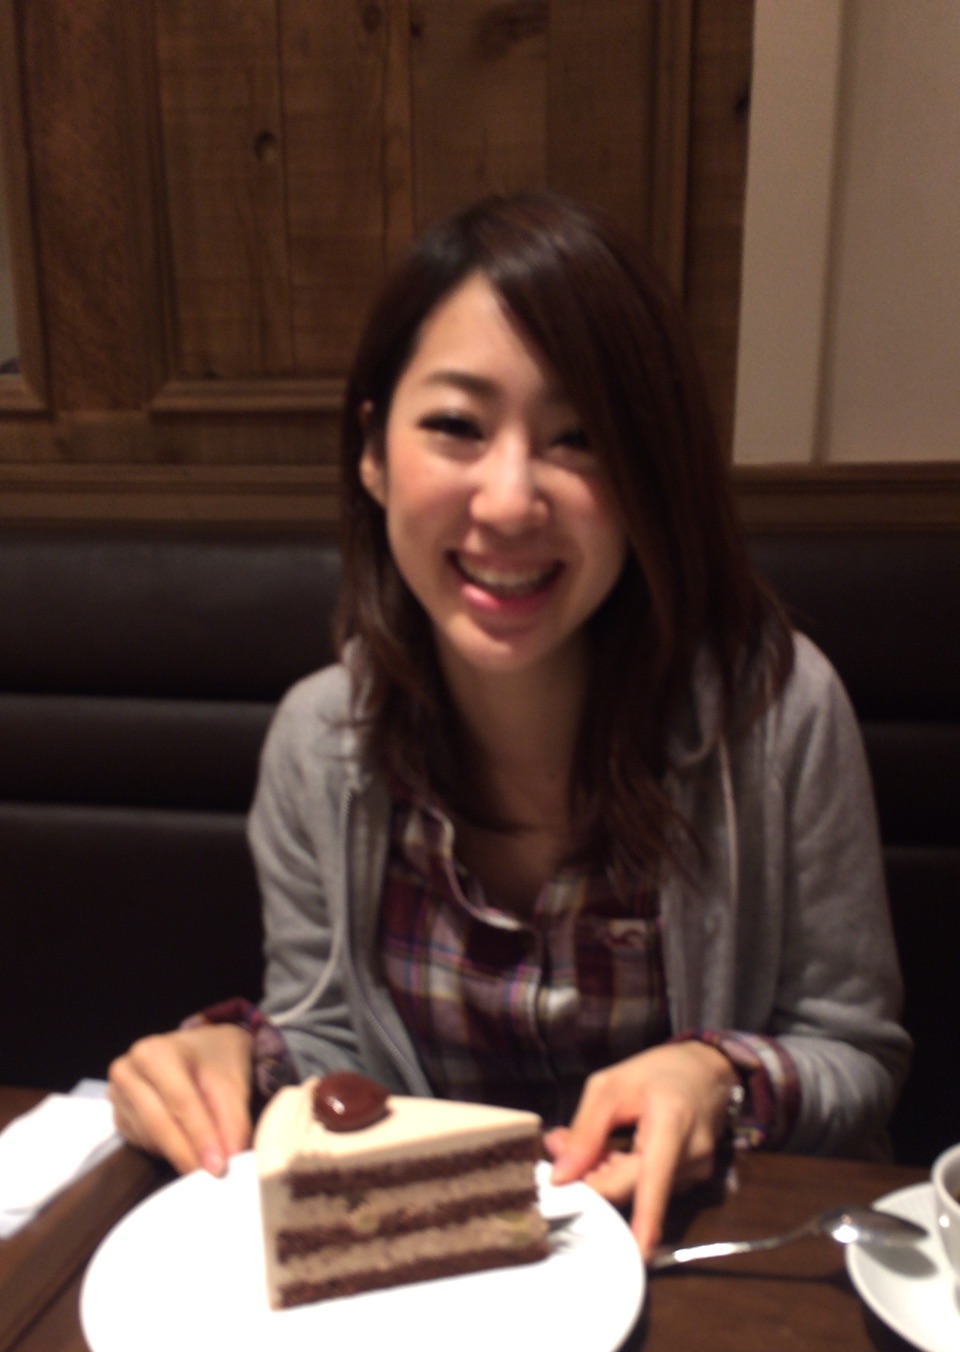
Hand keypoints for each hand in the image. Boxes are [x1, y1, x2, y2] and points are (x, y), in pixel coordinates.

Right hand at [108, 1024, 253, 1175]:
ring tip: (207, 1161)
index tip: (219, 1166)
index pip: (180, 1102)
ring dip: (180, 1154)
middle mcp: (127, 1072)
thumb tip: (231, 1158)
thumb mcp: (233, 1080)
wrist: (202, 1049)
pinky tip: (186, 1146)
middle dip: (188, 1153)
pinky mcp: (119, 1117)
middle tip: (213, 1176)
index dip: (201, 1136)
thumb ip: (232, 1119)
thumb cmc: (217, 1059)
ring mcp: (118, 1096)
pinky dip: (167, 1151)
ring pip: (150, 1138)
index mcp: (154, 1053)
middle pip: (159, 1123)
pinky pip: (143, 1143)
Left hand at [545, 1042, 736, 1257]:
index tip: (618, 1248)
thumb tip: (560, 1178)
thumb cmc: (655, 1071)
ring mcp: (696, 1173)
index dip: (635, 1222)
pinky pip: (650, 1187)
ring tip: (592, 1140)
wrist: (706, 1069)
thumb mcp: (610, 1087)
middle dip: (592, 1178)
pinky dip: (626, 1173)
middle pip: (631, 1191)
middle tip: (557, 1145)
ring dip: (607, 1173)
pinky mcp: (694, 1180)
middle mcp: (690, 1157)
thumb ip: (585, 1132)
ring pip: (637, 1191)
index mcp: (671, 1125)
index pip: (651, 1187)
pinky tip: (617, 1148)